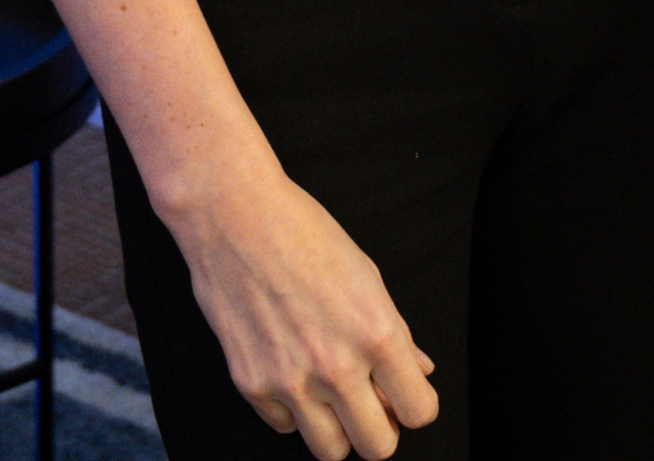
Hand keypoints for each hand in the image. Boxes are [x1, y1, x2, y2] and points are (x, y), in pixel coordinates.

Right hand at [162, 162, 439, 457]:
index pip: (419, 412)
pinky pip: (285, 427)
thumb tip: (419, 371)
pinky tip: (292, 374)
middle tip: (370, 404)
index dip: (416, 405)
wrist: (234, 216)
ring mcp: (290, 380)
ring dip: (337, 430)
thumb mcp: (367, 275)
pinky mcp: (250, 384)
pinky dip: (293, 411)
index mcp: (376, 334)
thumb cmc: (303, 234)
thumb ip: (397, 333)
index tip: (404, 395)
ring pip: (330, 451)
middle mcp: (336, 366)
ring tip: (331, 397)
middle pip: (378, 447)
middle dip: (380, 429)